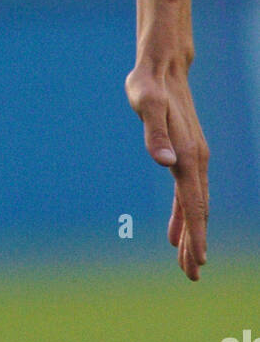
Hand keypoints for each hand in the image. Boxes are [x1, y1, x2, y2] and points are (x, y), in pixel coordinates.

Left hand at [125, 61, 208, 279]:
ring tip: (187, 262)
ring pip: (194, 204)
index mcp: (186, 154)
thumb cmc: (149, 84)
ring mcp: (192, 156)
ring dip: (191, 233)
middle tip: (192, 276)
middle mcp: (194, 159)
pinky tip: (174, 231)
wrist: (162, 65)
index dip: (196, 233)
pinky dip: (182, 214)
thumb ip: (153, 132)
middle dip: (195, 243)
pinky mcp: (184, 152)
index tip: (197, 261)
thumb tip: (163, 161)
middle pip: (197, 210)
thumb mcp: (144, 103)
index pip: (194, 202)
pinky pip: (186, 192)